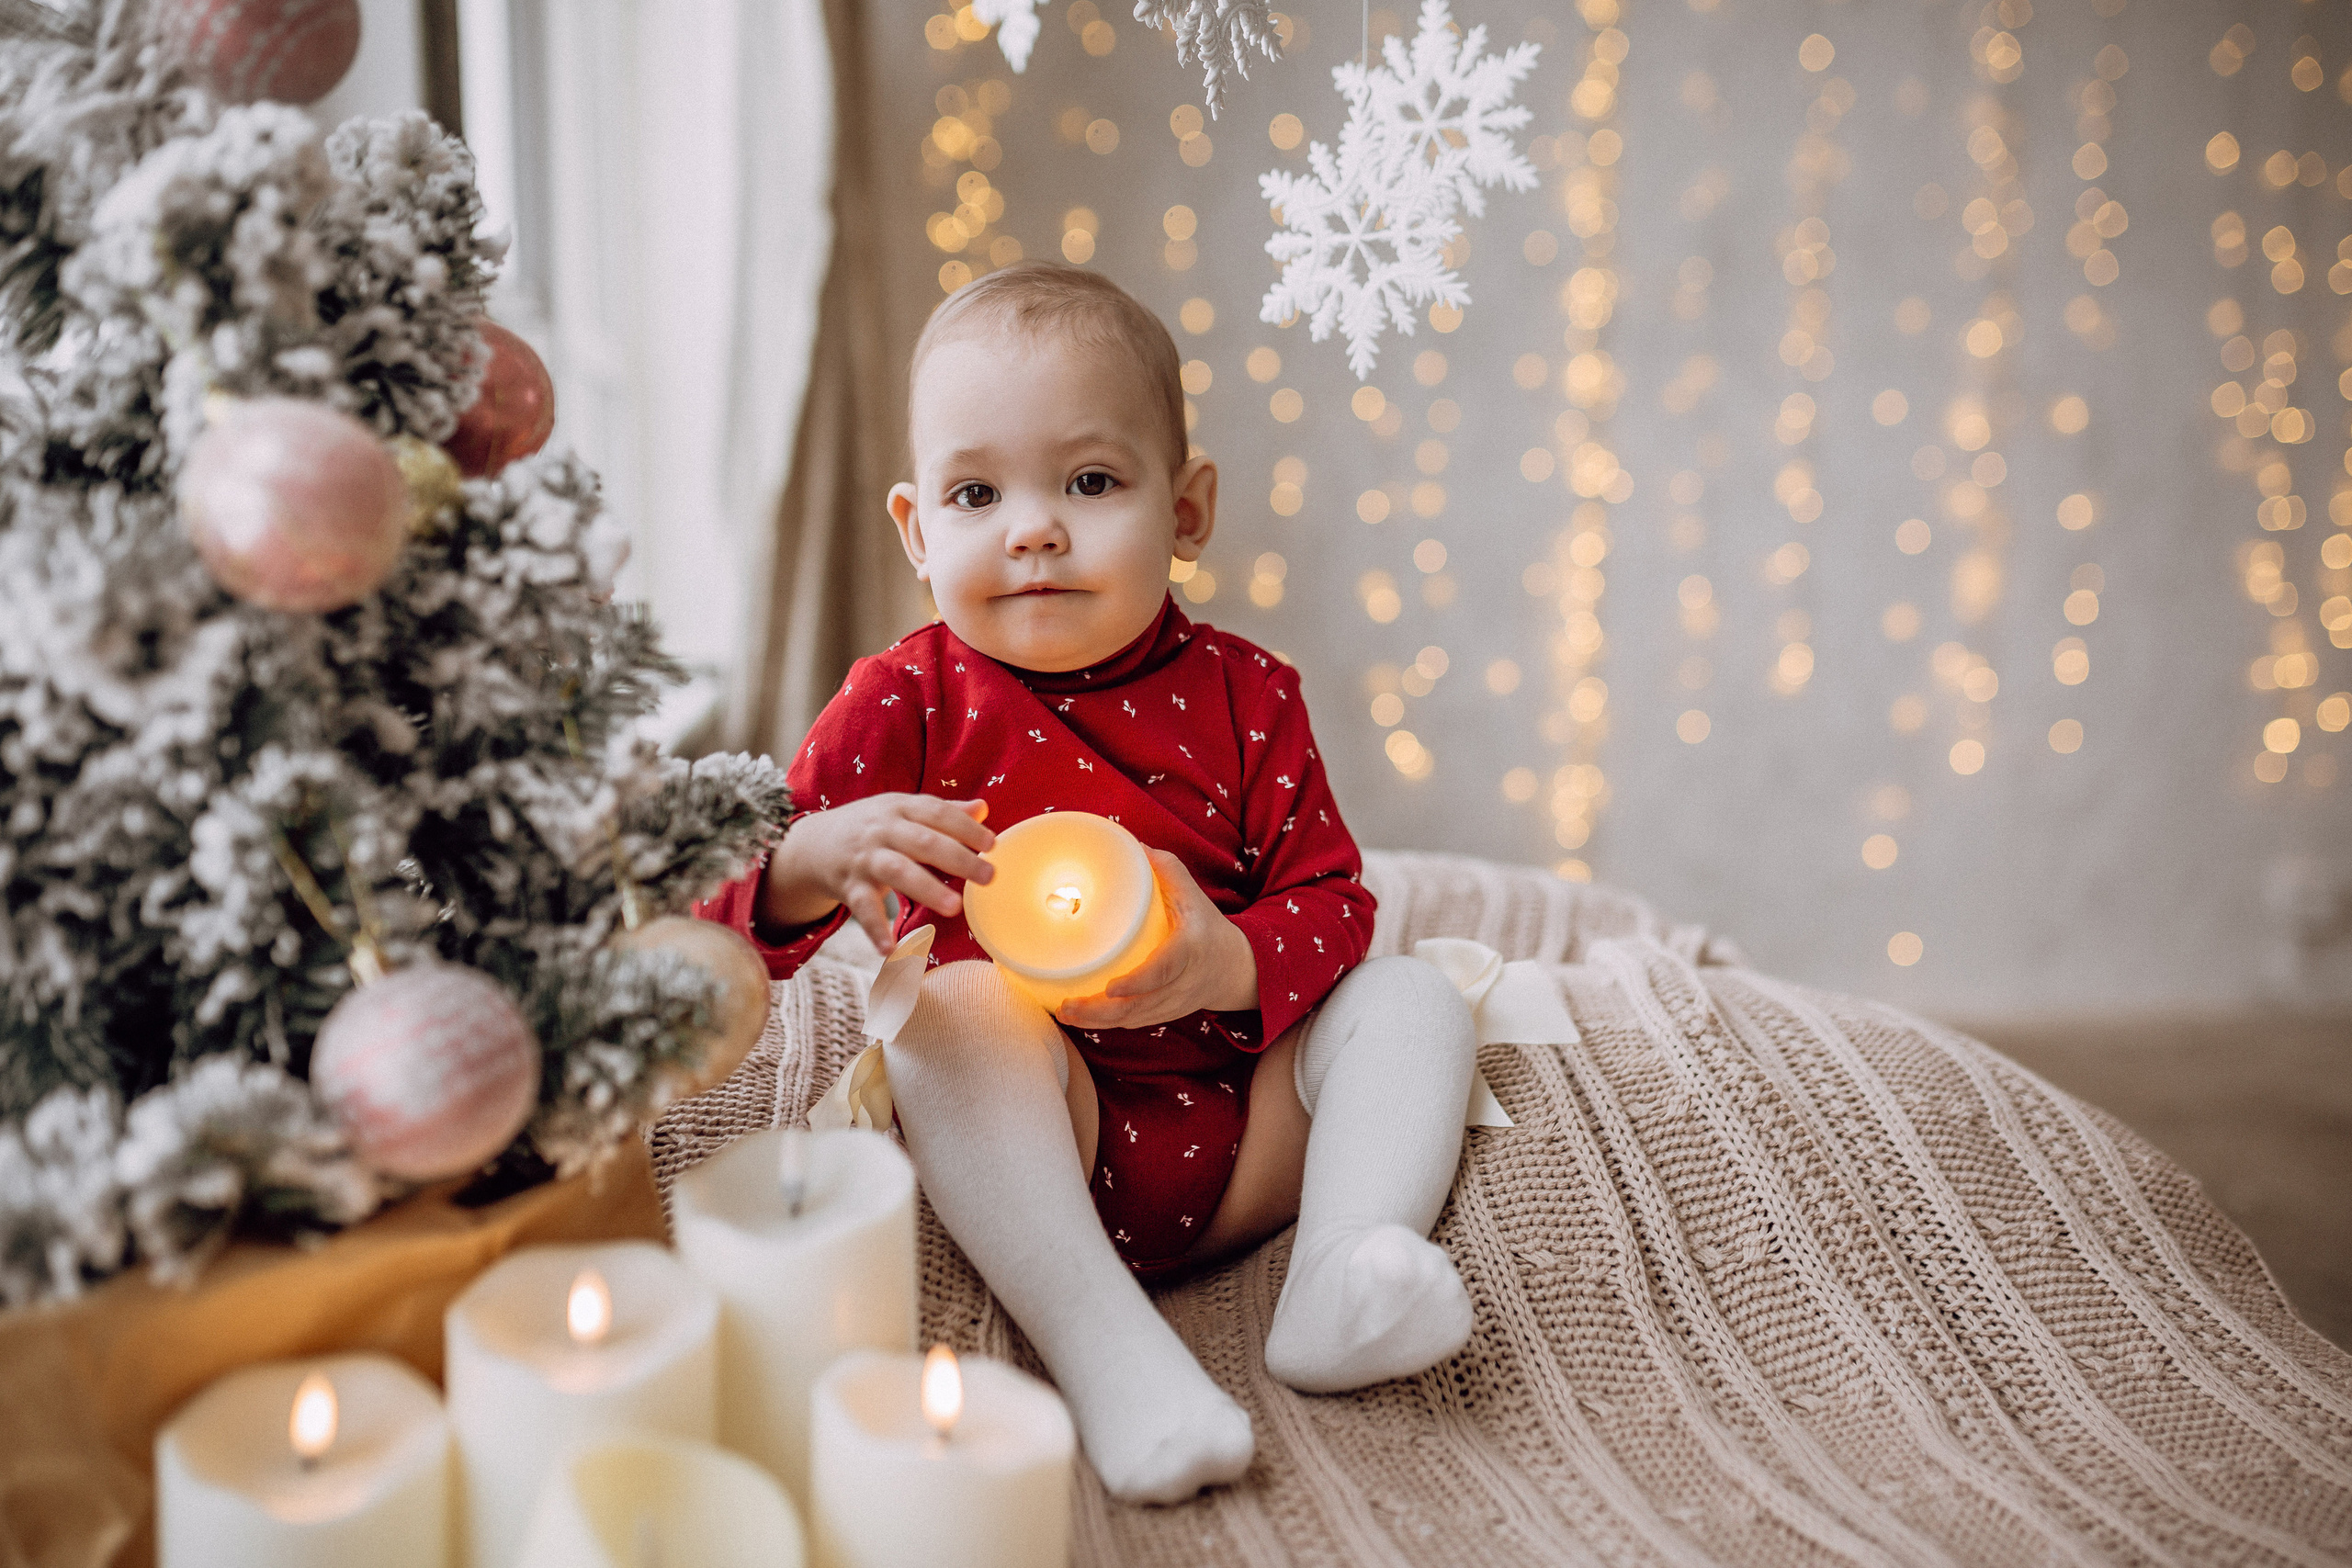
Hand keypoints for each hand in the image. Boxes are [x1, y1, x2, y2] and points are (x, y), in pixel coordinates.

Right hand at [761, 794, 993, 950]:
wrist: (812, 844)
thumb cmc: (871, 827)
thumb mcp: (901, 811)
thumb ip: (941, 812)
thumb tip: (983, 809)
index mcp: (899, 808)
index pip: (936, 812)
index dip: (965, 827)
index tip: (992, 844)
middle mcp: (882, 830)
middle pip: (923, 842)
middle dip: (957, 859)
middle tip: (988, 877)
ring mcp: (864, 859)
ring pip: (897, 871)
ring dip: (926, 889)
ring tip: (954, 908)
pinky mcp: (848, 887)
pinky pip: (863, 910)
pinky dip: (876, 930)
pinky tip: (893, 950)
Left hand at [1055, 848, 1257, 1029]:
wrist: (1235, 968)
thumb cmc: (1207, 926)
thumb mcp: (1193, 895)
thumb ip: (1166, 870)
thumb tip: (1131, 844)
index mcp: (1189, 950)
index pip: (1164, 970)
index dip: (1138, 982)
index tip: (1111, 987)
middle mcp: (1182, 983)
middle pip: (1139, 1005)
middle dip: (1101, 1011)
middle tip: (1068, 1005)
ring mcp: (1172, 1003)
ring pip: (1133, 1019)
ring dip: (1097, 1022)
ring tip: (1064, 1013)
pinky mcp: (1164, 1014)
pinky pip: (1133, 1023)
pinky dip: (1106, 1025)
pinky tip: (1080, 1018)